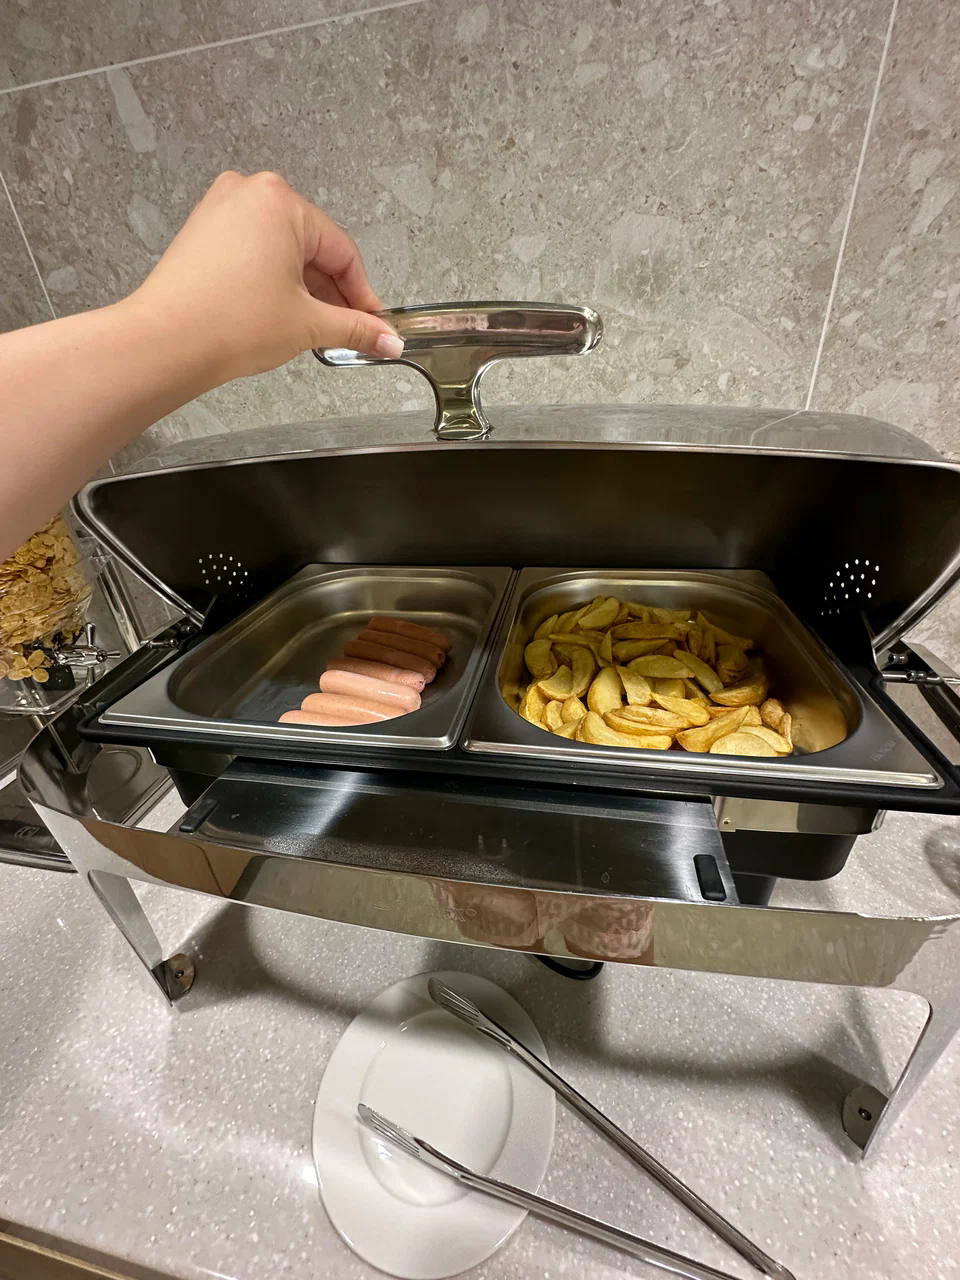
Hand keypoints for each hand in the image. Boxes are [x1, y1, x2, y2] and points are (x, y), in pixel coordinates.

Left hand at [124, 170, 402, 382]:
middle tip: (347, 331)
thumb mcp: (308, 324)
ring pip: (282, 251)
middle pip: (312, 248)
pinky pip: (254, 252)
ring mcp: (221, 210)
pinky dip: (272, 281)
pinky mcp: (203, 233)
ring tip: (310, 329)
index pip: (342, 251)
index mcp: (280, 200)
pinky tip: (278, 314)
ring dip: (303, 289)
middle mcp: (249, 193)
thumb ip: (356, 328)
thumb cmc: (227, 323)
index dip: (362, 295)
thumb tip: (387, 339)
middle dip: (331, 293)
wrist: (166, 343)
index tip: (373, 323)